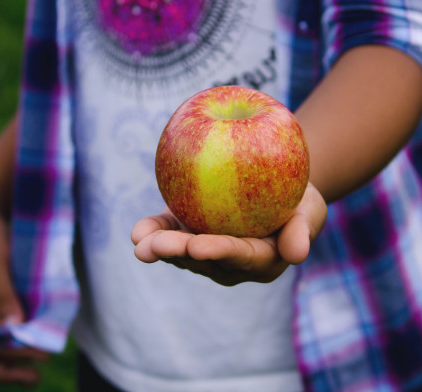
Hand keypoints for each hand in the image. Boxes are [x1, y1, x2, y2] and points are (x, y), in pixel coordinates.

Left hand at [131, 182, 326, 285]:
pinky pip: (172, 232)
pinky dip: (154, 231)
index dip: (218, 252)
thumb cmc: (299, 199)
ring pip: (182, 251)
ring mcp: (209, 248)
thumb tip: (297, 254)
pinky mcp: (191, 231)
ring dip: (159, 246)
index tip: (197, 246)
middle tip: (153, 247)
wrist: (277, 187)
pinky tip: (138, 232)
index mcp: (260, 260)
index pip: (239, 257)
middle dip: (177, 254)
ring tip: (139, 241)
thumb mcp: (310, 210)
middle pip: (203, 259)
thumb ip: (303, 230)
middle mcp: (231, 261)